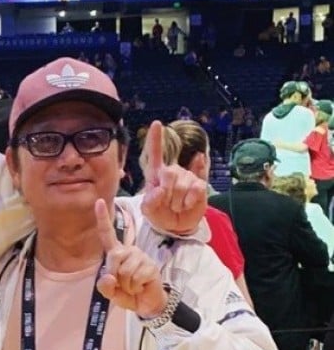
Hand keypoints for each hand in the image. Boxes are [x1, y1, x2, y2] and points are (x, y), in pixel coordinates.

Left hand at [94, 200, 167, 316]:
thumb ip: (104, 286)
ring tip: (133, 285)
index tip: (98, 201)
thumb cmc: (127, 294)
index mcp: (116, 253)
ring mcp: (141, 256)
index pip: (107, 234)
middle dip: (114, 276)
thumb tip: (109, 277)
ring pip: (124, 270)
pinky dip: (135, 287)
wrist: (146, 304)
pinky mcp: (150, 265)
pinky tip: (141, 286)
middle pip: (114, 257)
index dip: (102, 218)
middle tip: (123, 284)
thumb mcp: (110, 292)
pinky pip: (136, 277)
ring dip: (126, 284)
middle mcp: (129, 250)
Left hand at [139, 121, 206, 235]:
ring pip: (184, 184)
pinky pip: (197, 188)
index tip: (156, 123)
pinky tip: (188, 202)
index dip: (155, 139)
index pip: (155, 153)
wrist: (176, 225)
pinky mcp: (200, 184)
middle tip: (166, 204)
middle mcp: (173, 171)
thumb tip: (161, 189)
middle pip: (170, 174)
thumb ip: (149, 201)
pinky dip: (190, 200)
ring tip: (176, 206)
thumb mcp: (148, 211)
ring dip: (178, 202)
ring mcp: (188, 176)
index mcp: (156, 174)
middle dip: (167, 193)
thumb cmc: (160, 214)